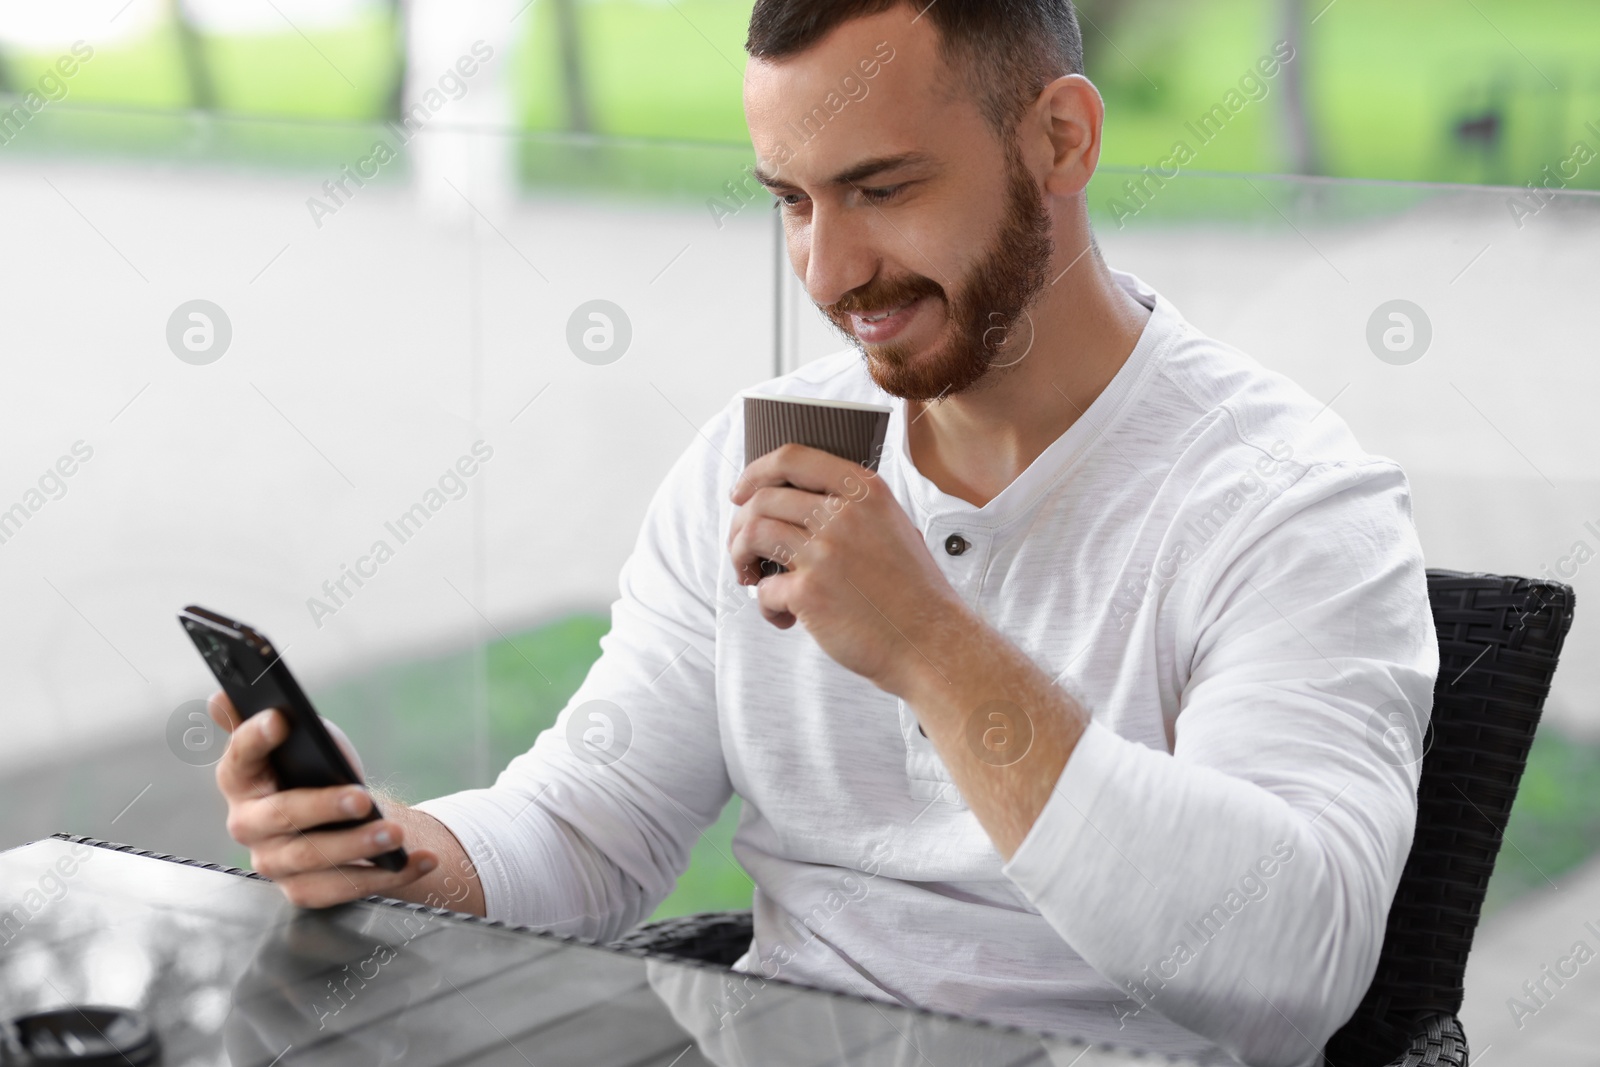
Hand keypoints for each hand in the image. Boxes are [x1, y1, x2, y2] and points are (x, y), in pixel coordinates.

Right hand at [208, 692, 439, 907]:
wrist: (338, 819)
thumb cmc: (312, 769)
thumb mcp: (298, 739)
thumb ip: (260, 721)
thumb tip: (219, 697)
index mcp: (239, 779)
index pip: (240, 756)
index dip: (255, 737)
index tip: (280, 719)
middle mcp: (247, 824)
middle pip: (281, 817)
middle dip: (324, 807)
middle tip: (363, 798)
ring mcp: (274, 862)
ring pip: (314, 860)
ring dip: (359, 847)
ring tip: (397, 833)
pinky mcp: (303, 890)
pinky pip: (345, 889)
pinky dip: (390, 876)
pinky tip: (423, 858)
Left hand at [728, 444, 973, 692]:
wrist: (931, 641)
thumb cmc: (912, 592)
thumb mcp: (893, 527)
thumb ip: (853, 509)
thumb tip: (796, 505)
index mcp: (864, 491)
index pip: (792, 459)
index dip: (756, 472)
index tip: (740, 492)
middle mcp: (843, 514)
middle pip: (763, 500)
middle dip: (740, 526)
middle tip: (743, 550)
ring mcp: (824, 551)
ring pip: (752, 534)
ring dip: (740, 558)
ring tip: (753, 578)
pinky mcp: (809, 591)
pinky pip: (764, 589)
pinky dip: (765, 607)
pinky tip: (785, 618)